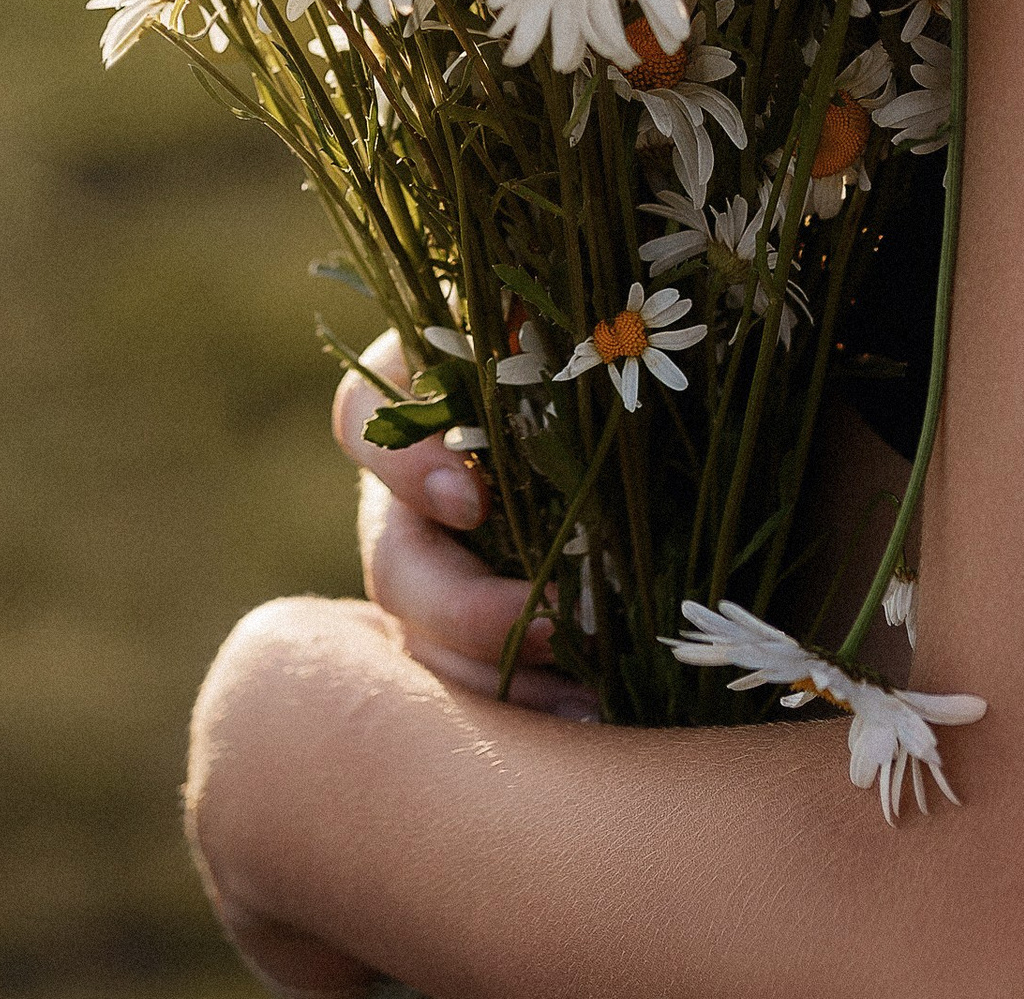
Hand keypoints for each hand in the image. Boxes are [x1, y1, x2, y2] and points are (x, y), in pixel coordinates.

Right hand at [334, 335, 600, 718]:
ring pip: (427, 645)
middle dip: (463, 607)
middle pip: (394, 563)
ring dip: (497, 678)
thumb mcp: (584, 305)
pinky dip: (529, 708)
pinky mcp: (482, 633)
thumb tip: (551, 315)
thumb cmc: (616, 333)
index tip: (473, 497)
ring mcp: (443, 570)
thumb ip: (554, 308)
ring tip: (584, 702)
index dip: (403, 460)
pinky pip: (478, 686)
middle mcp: (416, 491)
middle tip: (548, 627)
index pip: (367, 415)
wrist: (656, 395)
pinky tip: (593, 718)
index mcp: (425, 389)